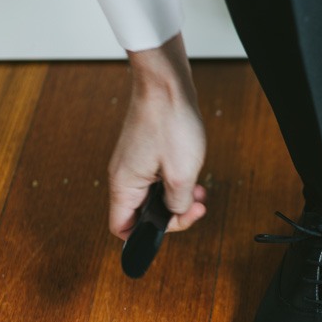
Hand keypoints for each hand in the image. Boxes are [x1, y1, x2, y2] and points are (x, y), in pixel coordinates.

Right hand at [108, 34, 206, 239]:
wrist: (166, 83)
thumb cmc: (169, 122)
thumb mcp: (181, 175)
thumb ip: (178, 203)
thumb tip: (176, 212)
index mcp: (124, 186)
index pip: (122, 228)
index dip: (146, 237)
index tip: (173, 226)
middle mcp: (124, 177)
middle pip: (144, 214)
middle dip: (174, 214)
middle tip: (197, 207)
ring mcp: (135, 164)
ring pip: (155, 196)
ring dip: (179, 198)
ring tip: (200, 192)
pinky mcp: (147, 153)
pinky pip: (160, 179)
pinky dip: (178, 182)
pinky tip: (194, 175)